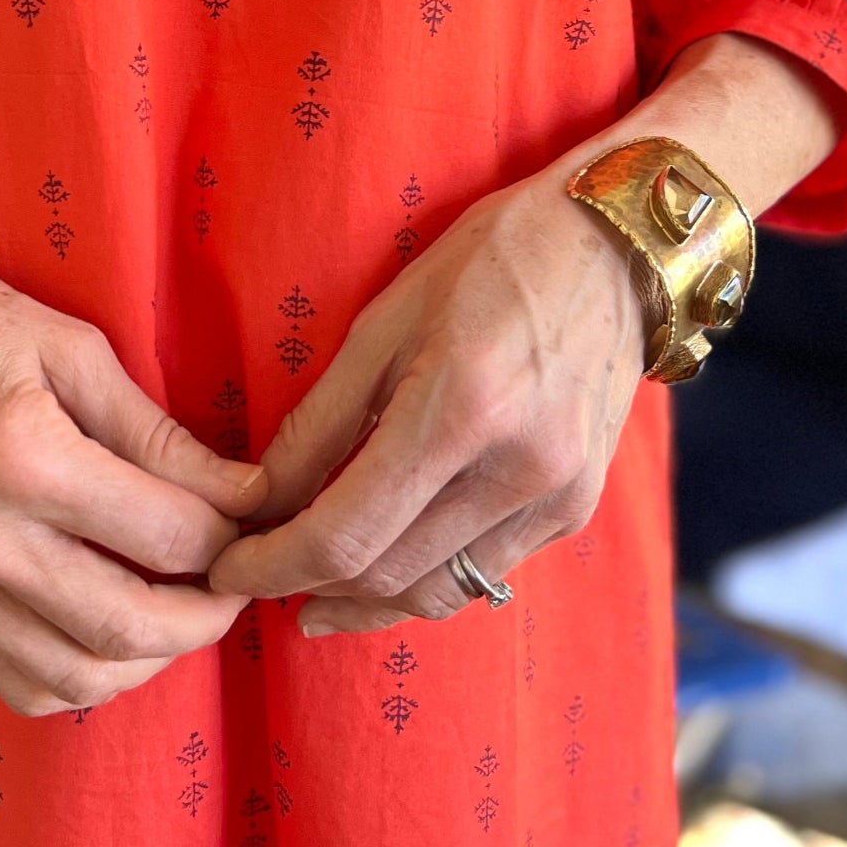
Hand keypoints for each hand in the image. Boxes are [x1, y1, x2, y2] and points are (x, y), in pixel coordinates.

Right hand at [0, 240, 269, 714]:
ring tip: (181, 611)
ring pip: (78, 675)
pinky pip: (20, 683)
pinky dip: (83, 677)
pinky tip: (111, 633)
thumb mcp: (66, 345)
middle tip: (237, 583)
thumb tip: (242, 493)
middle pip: (129, 626)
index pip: (166, 535)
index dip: (230, 535)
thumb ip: (155, 430)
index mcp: (22, 457)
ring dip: (151, 659)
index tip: (253, 516)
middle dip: (208, 617)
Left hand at [206, 156, 648, 632]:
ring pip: (438, 592)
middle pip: (387, 573)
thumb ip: (322, 420)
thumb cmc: (491, 260)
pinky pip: (485, 574)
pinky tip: (388, 562)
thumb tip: (261, 497)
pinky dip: (426, 579)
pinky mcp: (576, 508)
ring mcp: (557, 497)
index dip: (274, 566)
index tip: (228, 570)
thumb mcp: (386, 321)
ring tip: (314, 588)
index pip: (346, 531)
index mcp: (460, 409)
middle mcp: (518, 468)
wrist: (618, 247)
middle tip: (258, 572)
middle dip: (308, 584)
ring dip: (366, 600)